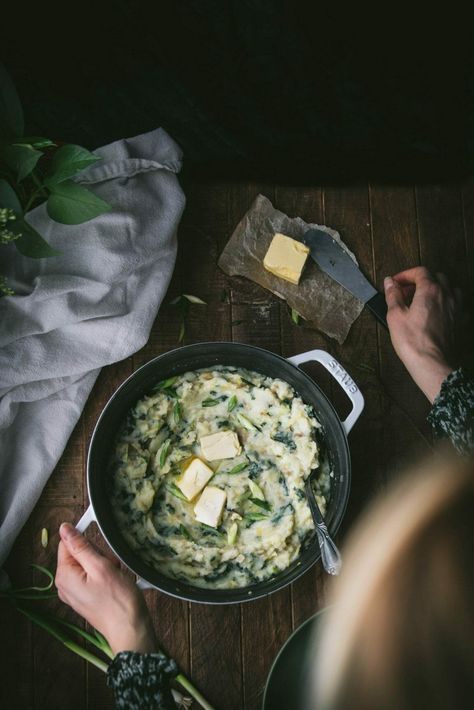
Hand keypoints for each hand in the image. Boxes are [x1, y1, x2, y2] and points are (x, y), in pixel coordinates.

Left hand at [55, 523, 155, 654]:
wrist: (130, 629)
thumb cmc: (118, 601)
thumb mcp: (100, 567)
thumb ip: (80, 546)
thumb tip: (64, 528)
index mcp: (64, 575)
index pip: (68, 543)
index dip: (86, 540)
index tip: (102, 548)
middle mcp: (65, 584)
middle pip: (79, 553)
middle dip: (98, 555)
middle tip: (110, 567)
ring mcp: (75, 592)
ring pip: (89, 563)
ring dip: (104, 565)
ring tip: (115, 576)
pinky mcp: (86, 596)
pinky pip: (94, 575)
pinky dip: (106, 574)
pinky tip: (115, 582)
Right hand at [384, 267, 461, 402]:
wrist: (431, 362)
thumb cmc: (413, 341)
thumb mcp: (395, 315)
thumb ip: (393, 295)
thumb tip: (390, 282)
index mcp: (430, 290)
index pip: (420, 271)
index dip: (406, 274)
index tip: (396, 283)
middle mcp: (446, 295)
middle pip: (436, 277)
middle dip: (420, 281)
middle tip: (405, 292)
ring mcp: (455, 307)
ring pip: (449, 288)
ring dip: (435, 289)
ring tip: (422, 299)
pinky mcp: (459, 320)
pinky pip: (456, 303)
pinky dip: (446, 301)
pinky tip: (436, 311)